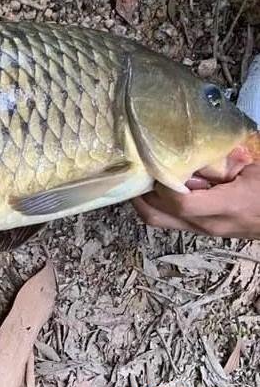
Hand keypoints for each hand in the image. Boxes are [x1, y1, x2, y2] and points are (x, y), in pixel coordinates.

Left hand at [133, 164, 259, 239]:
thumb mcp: (250, 168)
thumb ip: (219, 164)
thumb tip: (184, 155)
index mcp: (229, 206)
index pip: (181, 203)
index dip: (164, 185)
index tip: (159, 165)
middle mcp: (210, 223)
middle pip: (157, 216)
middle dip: (141, 192)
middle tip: (137, 169)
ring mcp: (204, 230)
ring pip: (158, 221)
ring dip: (144, 199)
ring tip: (144, 176)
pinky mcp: (202, 230)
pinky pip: (169, 220)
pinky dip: (157, 204)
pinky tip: (158, 186)